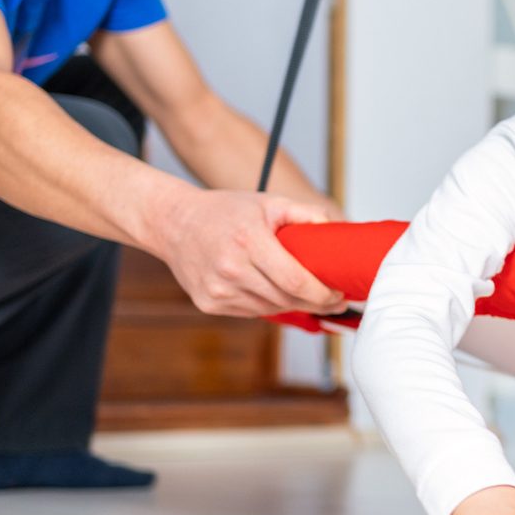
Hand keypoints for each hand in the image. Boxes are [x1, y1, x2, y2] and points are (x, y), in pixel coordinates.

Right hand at [159, 189, 346, 317]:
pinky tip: (275, 293)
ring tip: (309, 297)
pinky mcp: (209, 304)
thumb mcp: (268, 202)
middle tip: (334, 301)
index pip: (295, 282)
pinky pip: (251, 312)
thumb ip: (305, 214)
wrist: (174, 223)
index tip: (339, 296)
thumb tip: (335, 232)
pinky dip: (268, 305)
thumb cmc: (224, 211)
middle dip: (315, 304)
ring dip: (293, 306)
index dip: (322, 295)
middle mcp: (231, 269)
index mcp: (249, 241)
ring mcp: (218, 291)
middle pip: (286, 300)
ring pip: (270, 309)